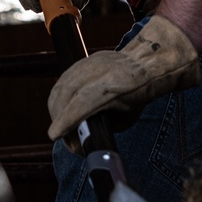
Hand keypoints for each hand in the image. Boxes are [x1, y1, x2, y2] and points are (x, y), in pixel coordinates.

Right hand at [47, 14, 199, 148]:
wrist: (145, 60)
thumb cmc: (140, 91)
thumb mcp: (128, 115)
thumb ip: (106, 124)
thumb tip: (85, 136)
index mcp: (113, 84)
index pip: (82, 102)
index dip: (66, 119)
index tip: (55, 134)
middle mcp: (96, 70)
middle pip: (65, 95)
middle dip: (59, 120)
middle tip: (67, 140)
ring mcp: (87, 63)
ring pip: (60, 88)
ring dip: (55, 111)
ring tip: (63, 127)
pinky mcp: (81, 62)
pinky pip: (62, 81)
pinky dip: (58, 99)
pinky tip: (61, 111)